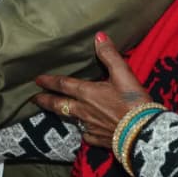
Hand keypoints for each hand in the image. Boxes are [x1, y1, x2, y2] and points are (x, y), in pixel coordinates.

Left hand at [32, 32, 153, 148]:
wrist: (144, 133)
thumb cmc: (134, 102)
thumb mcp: (124, 74)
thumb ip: (110, 55)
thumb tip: (99, 36)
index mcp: (88, 92)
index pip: (63, 84)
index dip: (49, 81)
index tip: (37, 80)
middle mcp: (84, 110)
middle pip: (58, 105)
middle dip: (45, 101)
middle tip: (33, 99)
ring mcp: (90, 126)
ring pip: (70, 119)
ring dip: (61, 114)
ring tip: (56, 111)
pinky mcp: (99, 139)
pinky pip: (86, 134)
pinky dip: (83, 129)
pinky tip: (85, 128)